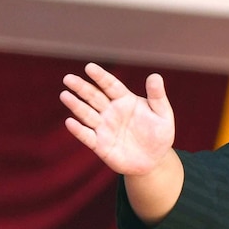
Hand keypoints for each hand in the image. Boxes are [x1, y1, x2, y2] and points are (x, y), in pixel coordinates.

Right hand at [60, 63, 175, 175]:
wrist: (154, 161)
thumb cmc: (159, 134)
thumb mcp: (163, 114)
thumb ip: (157, 96)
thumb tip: (155, 76)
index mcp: (125, 100)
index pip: (110, 85)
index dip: (100, 77)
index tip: (90, 67)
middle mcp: (111, 112)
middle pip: (94, 97)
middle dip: (82, 88)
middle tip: (68, 78)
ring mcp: (104, 128)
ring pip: (87, 114)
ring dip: (76, 106)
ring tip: (65, 95)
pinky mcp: (100, 145)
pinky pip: (87, 136)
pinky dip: (79, 130)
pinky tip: (70, 122)